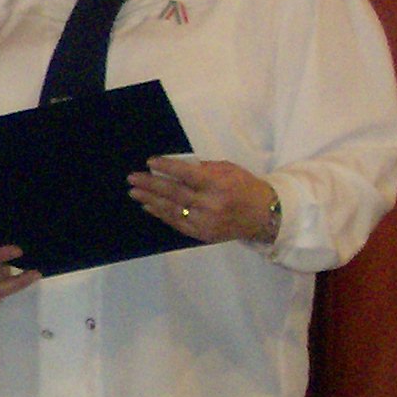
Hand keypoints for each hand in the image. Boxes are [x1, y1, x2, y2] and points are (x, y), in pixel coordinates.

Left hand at [129, 157, 277, 243]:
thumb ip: (202, 168)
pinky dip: (160, 213)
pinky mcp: (201, 234)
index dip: (167, 168)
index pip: (187, 174)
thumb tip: (172, 166)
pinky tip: (148, 206)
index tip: (150, 162)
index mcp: (219, 185)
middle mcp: (211, 204)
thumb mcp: (228, 170)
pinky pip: (176, 222)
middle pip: (175, 193)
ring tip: (134, 192)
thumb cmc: (243, 186)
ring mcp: (205, 222)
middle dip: (151, 185)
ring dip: (150, 200)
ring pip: (172, 209)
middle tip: (132, 178)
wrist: (263, 216)